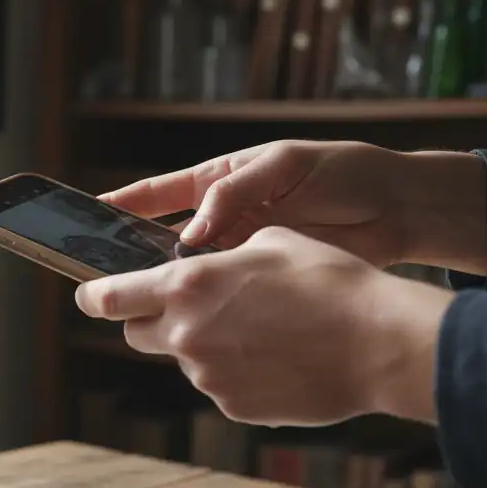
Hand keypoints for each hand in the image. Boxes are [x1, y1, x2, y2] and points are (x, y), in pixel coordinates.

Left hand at [74, 227, 453, 426]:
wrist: (379, 343)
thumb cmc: (332, 282)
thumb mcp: (271, 242)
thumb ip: (222, 256)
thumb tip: (208, 262)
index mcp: (187, 286)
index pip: (108, 297)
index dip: (94, 295)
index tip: (89, 295)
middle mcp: (186, 335)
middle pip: (137, 335)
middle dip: (152, 322)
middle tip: (189, 309)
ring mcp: (208, 376)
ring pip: (186, 360)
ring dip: (206, 346)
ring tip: (263, 332)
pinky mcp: (233, 407)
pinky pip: (221, 386)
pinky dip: (237, 373)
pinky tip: (278, 358)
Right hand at [101, 140, 486, 273]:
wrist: (399, 212)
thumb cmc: (344, 174)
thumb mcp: (284, 166)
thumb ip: (232, 193)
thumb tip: (188, 235)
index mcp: (220, 184)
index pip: (158, 195)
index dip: (121, 206)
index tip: (87, 217)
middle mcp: (221, 222)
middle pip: (161, 245)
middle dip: (133, 260)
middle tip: (102, 276)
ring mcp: (239, 256)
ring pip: (187, 278)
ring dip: (168, 291)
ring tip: (142, 305)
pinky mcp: (261, 285)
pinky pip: (222, 298)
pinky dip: (206, 309)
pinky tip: (193, 321)